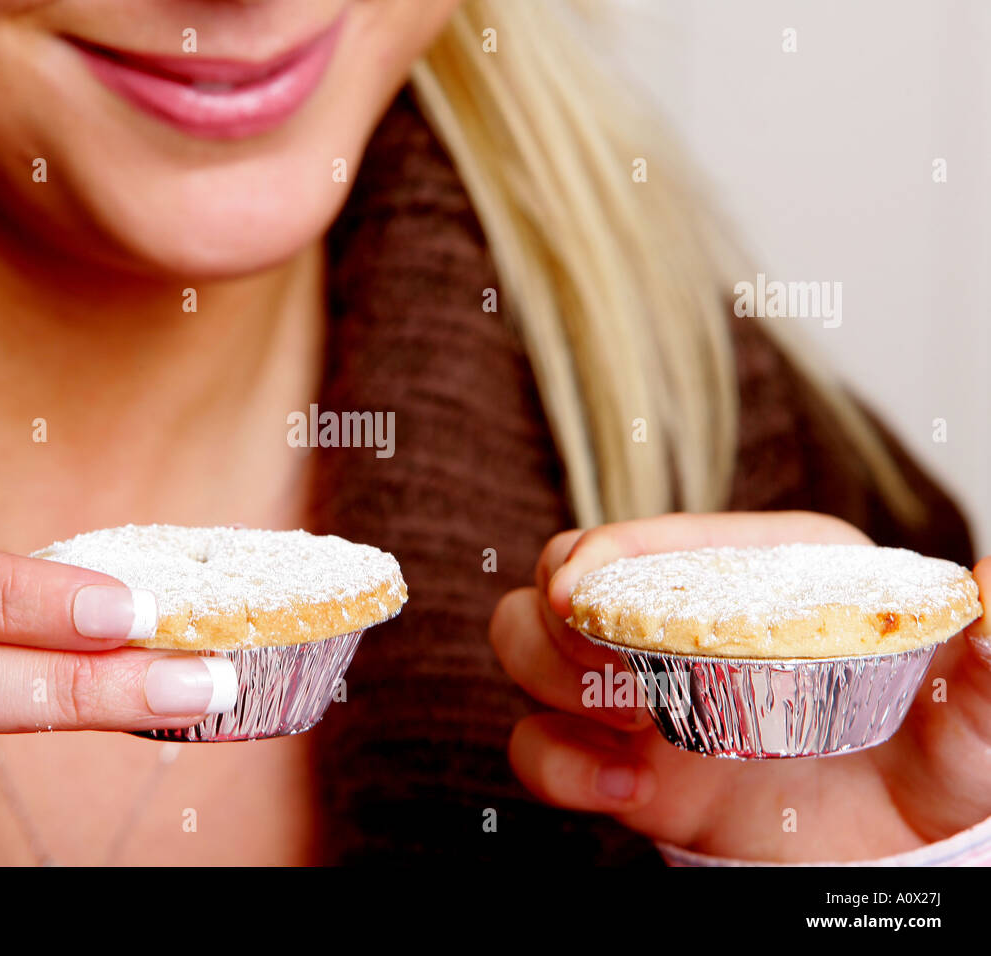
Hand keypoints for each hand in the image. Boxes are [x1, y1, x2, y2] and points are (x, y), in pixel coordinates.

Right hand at [490, 511, 990, 861]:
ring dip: (547, 676)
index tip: (579, 587)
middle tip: (600, 666)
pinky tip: (618, 788)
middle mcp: (677, 621)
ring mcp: (637, 690)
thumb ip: (985, 661)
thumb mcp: (969, 713)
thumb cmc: (932, 753)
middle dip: (560, 620)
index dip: (599, 552)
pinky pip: (538, 745)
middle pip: (561, 579)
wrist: (899, 846)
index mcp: (752, 574)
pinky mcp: (617, 760)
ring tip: (622, 726)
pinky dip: (556, 764)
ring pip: (527, 643)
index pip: (650, 539)